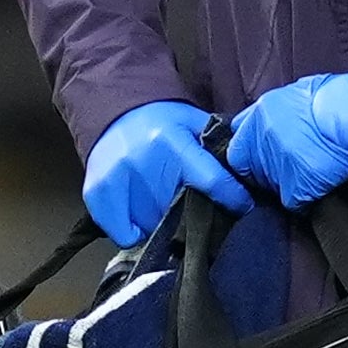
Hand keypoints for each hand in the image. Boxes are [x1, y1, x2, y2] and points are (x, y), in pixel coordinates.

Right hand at [80, 99, 247, 247]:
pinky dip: (137, 234)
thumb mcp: (195, 124)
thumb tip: (250, 170)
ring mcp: (116, 182)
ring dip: (167, 226)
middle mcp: (141, 164)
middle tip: (202, 212)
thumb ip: (219, 146)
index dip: (234, 200)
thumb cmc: (163, 122)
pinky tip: (144, 222)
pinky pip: (125, 234)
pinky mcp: (97, 196)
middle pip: (181, 211)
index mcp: (172, 144)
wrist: (115, 113)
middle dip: (197, 215)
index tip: (244, 208)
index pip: (213, 183)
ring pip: (154, 226)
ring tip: (171, 212)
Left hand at [228, 70, 347, 205]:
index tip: (266, 154)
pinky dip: (304, 201)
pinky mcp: (293, 188)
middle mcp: (260, 140)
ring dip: (286, 184)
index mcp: (260, 114)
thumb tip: (280, 119)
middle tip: (293, 166)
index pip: (238, 141)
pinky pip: (293, 203)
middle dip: (265, 169)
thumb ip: (280, 108)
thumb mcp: (300, 90)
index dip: (253, 150)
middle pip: (250, 167)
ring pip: (271, 186)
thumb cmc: (341, 97)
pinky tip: (318, 190)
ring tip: (310, 175)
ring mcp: (274, 166)